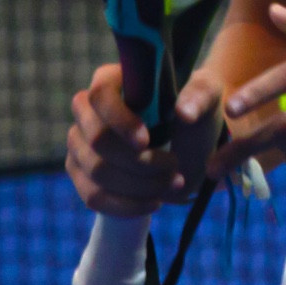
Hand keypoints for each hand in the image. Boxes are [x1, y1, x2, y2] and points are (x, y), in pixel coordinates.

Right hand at [65, 63, 224, 216]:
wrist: (191, 143)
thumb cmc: (194, 110)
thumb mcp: (206, 96)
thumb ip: (199, 95)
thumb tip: (184, 112)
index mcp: (112, 79)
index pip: (101, 95)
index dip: (120, 120)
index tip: (146, 141)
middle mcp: (87, 110)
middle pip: (97, 139)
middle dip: (138, 160)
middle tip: (174, 166)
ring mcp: (79, 143)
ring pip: (97, 170)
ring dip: (139, 184)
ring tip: (173, 183)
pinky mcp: (81, 174)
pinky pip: (93, 196)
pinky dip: (126, 205)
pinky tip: (154, 202)